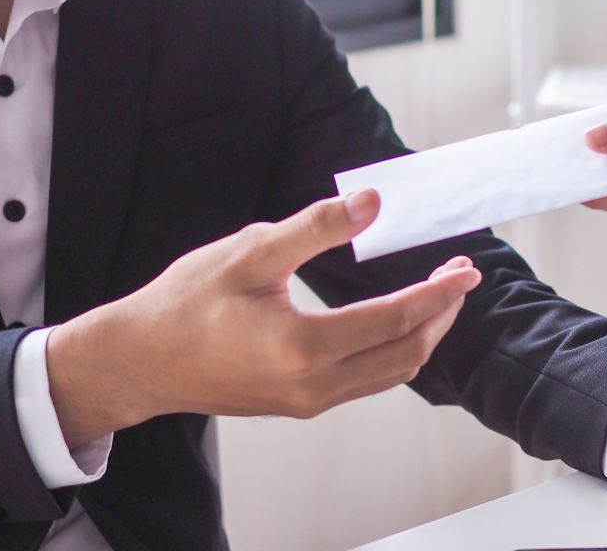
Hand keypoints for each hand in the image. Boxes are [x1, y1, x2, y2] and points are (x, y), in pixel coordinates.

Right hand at [47, 190, 479, 445]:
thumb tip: (371, 202)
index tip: (466, 268)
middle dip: (441, 313)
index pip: (396, 318)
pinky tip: (397, 322)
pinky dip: (395, 351)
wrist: (140, 361)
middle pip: (406, 352)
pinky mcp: (301, 404)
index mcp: (303, 346)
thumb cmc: (185, 303)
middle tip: (460, 276)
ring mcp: (309, 401)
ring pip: (391, 373)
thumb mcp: (250, 251)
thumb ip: (315, 227)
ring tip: (439, 296)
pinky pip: (367, 382)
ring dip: (422, 334)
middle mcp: (314, 384)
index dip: (439, 292)